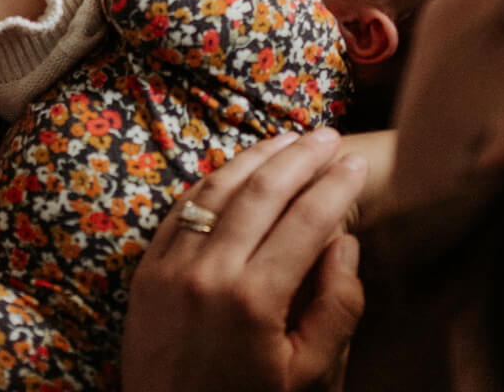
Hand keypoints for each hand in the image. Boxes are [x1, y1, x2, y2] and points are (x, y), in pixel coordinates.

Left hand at [121, 129, 367, 391]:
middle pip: (263, 191)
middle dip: (302, 157)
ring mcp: (170, 268)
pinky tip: (239, 168)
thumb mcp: (309, 375)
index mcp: (253, 301)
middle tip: (330, 136)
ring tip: (290, 139)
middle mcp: (208, 274)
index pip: (306, 221)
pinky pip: (183, 208)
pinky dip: (215, 180)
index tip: (357, 163)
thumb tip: (343, 243)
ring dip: (258, 157)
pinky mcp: (146, 270)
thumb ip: (337, 308)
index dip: (337, 186)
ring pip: (219, 188)